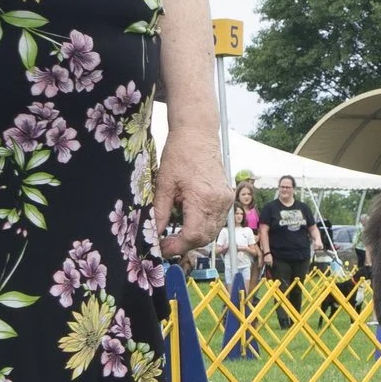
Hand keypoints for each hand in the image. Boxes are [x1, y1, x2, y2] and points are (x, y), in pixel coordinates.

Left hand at [155, 143, 230, 260]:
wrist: (198, 133)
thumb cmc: (179, 153)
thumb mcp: (164, 184)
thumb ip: (159, 212)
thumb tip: (153, 234)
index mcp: (202, 198)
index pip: (193, 235)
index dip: (176, 246)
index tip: (162, 248)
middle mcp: (219, 201)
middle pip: (205, 237)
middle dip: (184, 245)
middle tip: (165, 244)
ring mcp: (226, 199)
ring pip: (213, 232)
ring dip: (195, 238)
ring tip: (175, 234)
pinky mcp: (227, 196)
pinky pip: (217, 221)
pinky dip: (203, 226)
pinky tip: (188, 222)